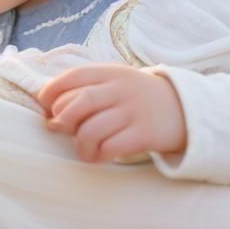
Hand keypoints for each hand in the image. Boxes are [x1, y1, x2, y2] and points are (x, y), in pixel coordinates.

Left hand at [37, 63, 186, 162]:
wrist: (185, 109)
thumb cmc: (138, 99)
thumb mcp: (116, 84)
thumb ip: (85, 92)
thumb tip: (51, 117)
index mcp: (111, 73)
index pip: (74, 76)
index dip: (52, 91)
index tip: (44, 105)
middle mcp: (122, 89)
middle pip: (80, 102)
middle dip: (63, 118)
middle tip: (60, 128)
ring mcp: (134, 111)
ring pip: (91, 129)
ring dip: (80, 144)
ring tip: (83, 148)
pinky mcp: (144, 134)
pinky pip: (110, 147)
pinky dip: (98, 155)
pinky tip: (99, 156)